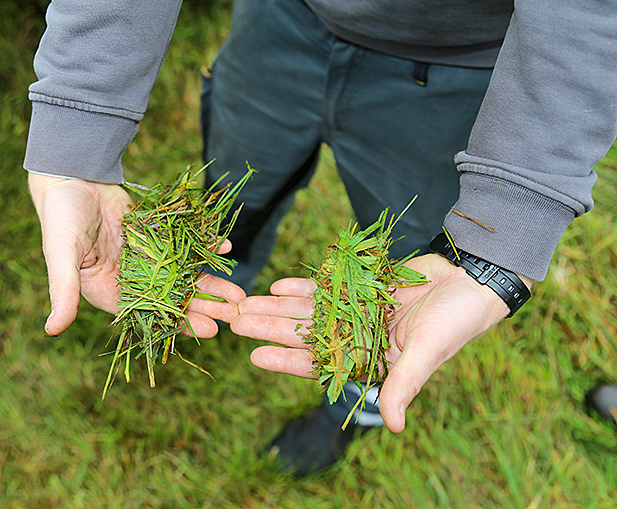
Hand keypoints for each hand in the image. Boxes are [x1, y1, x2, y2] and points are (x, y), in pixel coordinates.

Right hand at [28, 172, 243, 336]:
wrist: (70, 174)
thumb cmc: (60, 216)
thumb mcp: (60, 255)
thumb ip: (62, 291)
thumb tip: (52, 330)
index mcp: (107, 291)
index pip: (149, 315)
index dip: (178, 324)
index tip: (209, 331)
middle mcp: (129, 279)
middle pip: (172, 299)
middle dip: (204, 308)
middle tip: (234, 315)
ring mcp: (145, 257)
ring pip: (183, 275)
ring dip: (210, 284)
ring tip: (239, 293)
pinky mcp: (155, 235)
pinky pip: (184, 245)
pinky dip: (204, 247)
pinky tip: (226, 249)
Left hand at [231, 253, 531, 432]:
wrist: (474, 278)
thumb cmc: (455, 320)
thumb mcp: (427, 353)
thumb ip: (404, 386)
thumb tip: (393, 427)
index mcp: (371, 360)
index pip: (318, 365)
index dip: (284, 360)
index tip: (252, 356)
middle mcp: (358, 338)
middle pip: (304, 335)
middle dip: (270, 328)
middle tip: (233, 321)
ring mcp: (358, 312)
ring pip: (309, 310)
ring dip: (277, 307)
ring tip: (245, 301)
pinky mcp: (363, 287)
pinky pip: (326, 288)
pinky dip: (304, 287)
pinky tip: (278, 286)